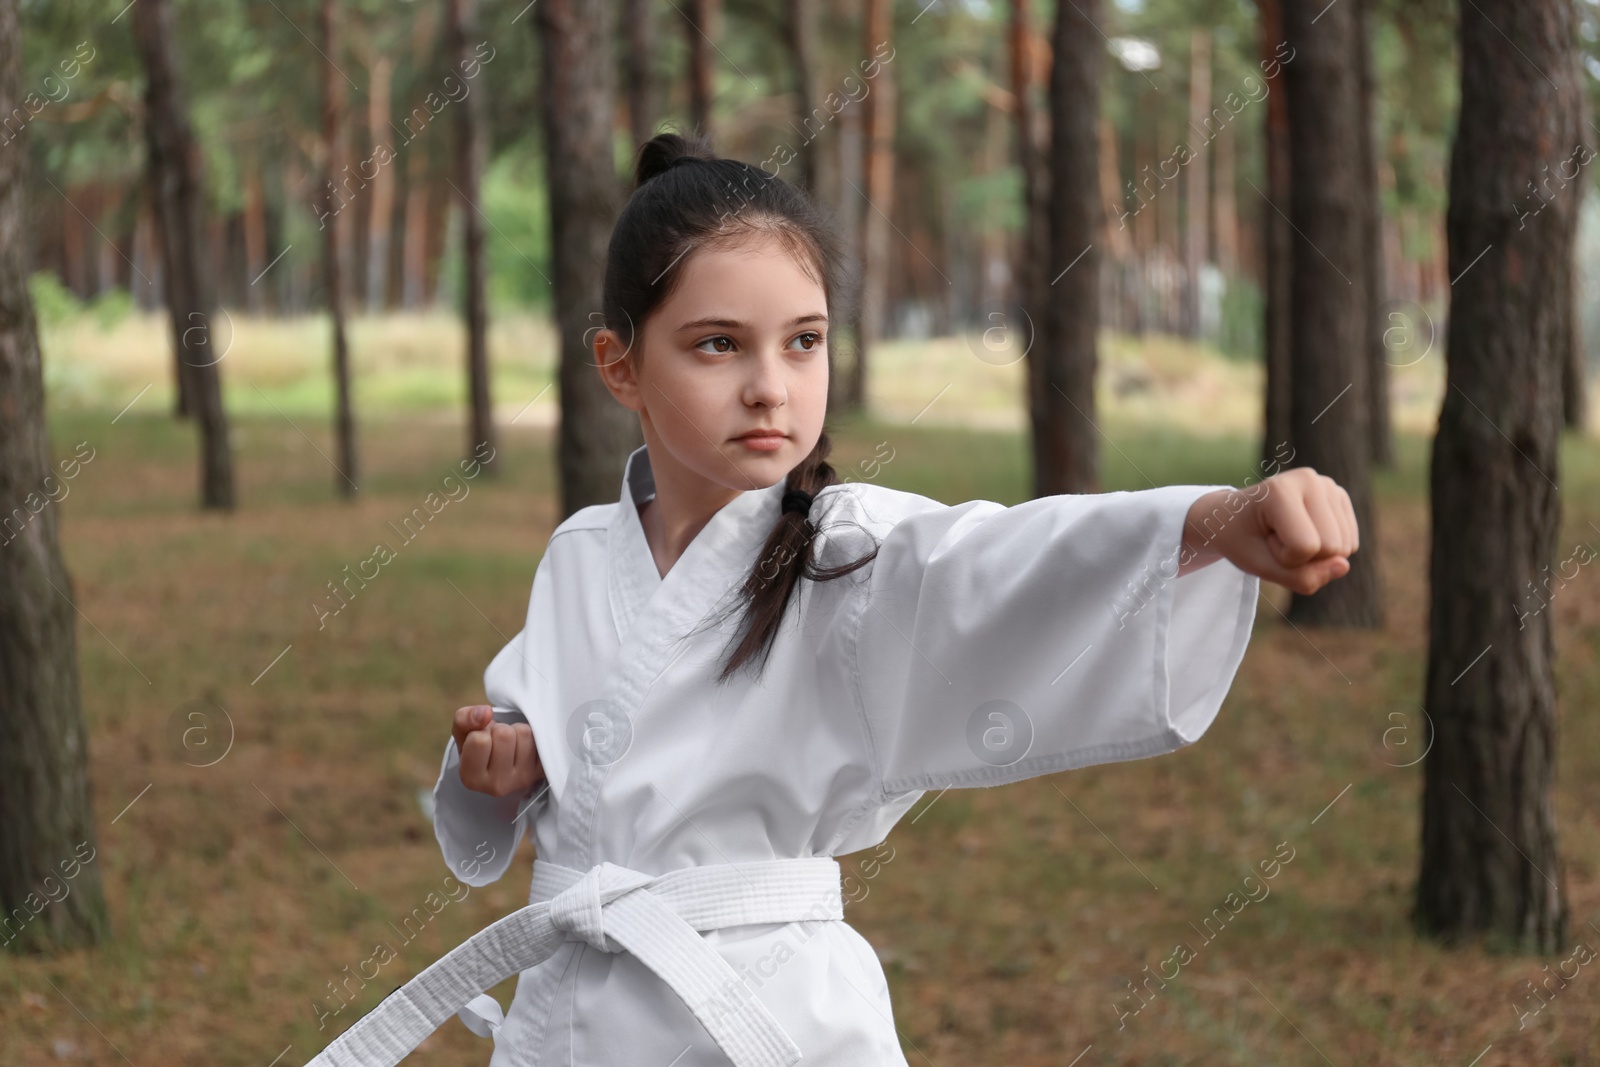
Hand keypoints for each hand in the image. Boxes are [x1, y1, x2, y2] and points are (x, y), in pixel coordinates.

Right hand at [452, 705, 545, 798]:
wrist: (504, 764)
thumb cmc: (479, 748)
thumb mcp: (463, 733)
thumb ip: (464, 718)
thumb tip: (486, 712)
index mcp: (472, 779)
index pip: (479, 739)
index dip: (481, 730)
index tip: (482, 739)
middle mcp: (497, 785)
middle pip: (504, 734)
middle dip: (500, 729)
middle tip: (497, 740)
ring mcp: (522, 780)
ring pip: (524, 733)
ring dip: (517, 731)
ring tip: (511, 743)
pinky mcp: (542, 771)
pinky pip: (541, 737)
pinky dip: (533, 735)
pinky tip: (524, 747)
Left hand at [1184, 467, 1359, 594]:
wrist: (1234, 516)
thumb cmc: (1243, 540)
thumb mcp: (1260, 567)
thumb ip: (1301, 577)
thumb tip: (1344, 566)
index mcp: (1280, 489)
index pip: (1305, 547)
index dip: (1284, 557)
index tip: (1264, 539)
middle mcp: (1309, 479)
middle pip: (1331, 547)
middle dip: (1302, 557)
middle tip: (1275, 537)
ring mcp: (1328, 485)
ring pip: (1344, 548)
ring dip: (1315, 554)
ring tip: (1287, 534)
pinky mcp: (1340, 496)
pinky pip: (1350, 543)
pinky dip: (1327, 550)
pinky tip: (1305, 531)